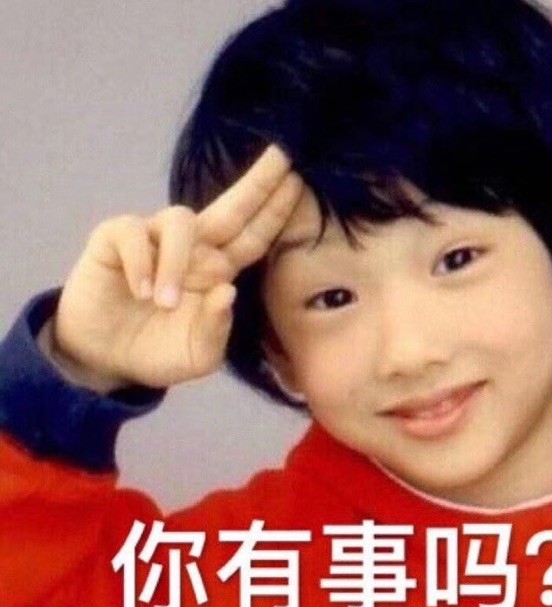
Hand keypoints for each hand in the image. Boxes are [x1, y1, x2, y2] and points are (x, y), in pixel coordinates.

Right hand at [50, 145, 302, 390]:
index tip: (299, 181)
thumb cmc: (159, 351)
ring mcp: (154, 240)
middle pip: (230, 208)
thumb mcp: (197, 354)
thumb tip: (227, 290)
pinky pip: (133, 233)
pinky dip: (140, 264)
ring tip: (165, 303)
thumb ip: (216, 329)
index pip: (253, 237)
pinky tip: (139, 293)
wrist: (106, 359)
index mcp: (217, 271)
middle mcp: (192, 248)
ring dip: (177, 261)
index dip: (274, 212)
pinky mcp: (115, 240)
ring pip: (180, 220)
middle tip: (282, 155)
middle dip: (257, 183)